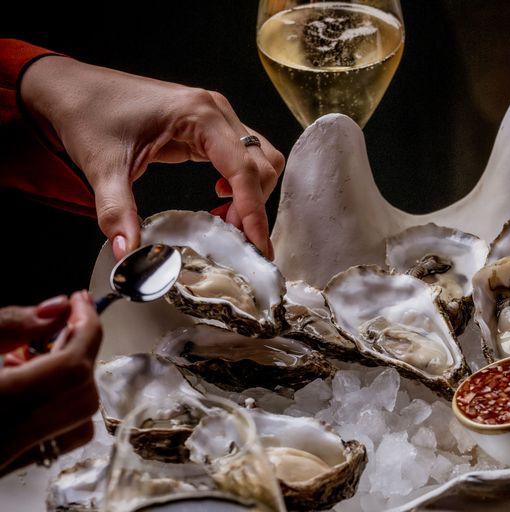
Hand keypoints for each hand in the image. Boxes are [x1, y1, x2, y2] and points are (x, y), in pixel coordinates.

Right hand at [0, 291, 101, 475]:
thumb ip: (9, 326)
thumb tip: (57, 309)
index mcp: (1, 407)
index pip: (75, 363)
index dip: (86, 325)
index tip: (82, 301)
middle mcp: (9, 440)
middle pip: (84, 392)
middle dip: (78, 351)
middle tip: (55, 325)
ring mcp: (11, 459)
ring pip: (78, 419)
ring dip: (70, 379)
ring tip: (30, 355)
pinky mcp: (8, 466)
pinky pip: (59, 438)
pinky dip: (59, 406)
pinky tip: (26, 385)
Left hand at [19, 55, 284, 259]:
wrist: (70, 89)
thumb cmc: (88, 113)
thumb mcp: (102, 166)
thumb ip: (117, 211)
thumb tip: (130, 252)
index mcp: (198, 115)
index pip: (244, 169)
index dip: (253, 212)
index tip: (257, 246)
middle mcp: (215, 112)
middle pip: (262, 165)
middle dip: (254, 206)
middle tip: (232, 239)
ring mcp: (215, 117)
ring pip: (259, 160)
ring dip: (251, 195)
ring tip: (225, 222)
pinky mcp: (207, 127)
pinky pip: (242, 157)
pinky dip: (241, 184)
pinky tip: (219, 200)